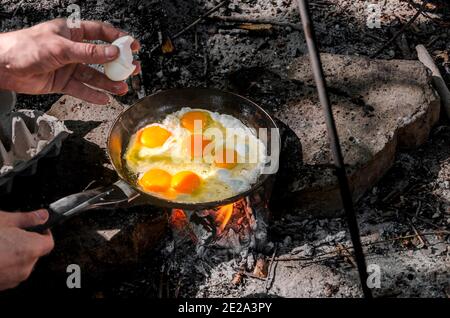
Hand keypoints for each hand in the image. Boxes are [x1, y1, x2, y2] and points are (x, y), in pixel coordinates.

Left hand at [0, 19, 140, 104]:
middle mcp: (73, 50)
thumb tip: (113, 52)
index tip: (132, 45)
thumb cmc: (26, 47)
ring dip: (108, 83)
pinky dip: (93, 95)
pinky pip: (82, 89)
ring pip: (94, 75)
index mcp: (72, 33)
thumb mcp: (61, 47)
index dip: (118, 38)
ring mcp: (69, 67)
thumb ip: (89, 52)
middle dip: (118, 64)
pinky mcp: (63, 82)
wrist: (4, 66)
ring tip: (122, 88)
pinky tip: (105, 98)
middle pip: (101, 57)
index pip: (100, 33)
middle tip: (133, 69)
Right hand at [0, 209, 53, 290]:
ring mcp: (11, 280)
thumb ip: (27, 218)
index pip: (48, 242)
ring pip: (20, 264)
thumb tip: (42, 216)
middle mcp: (24, 268)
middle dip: (25, 242)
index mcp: (29, 249)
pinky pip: (7, 272)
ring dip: (13, 254)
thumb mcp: (3, 220)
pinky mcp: (0, 287)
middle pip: (34, 253)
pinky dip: (2, 264)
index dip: (43, 233)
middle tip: (9, 233)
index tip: (36, 227)